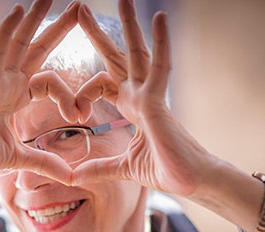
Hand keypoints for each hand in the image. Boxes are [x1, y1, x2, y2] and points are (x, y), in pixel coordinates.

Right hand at [0, 0, 79, 185]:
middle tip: (77, 7)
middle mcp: (8, 83)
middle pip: (36, 49)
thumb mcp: (22, 158)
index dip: (68, 94)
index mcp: (17, 97)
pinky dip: (7, 32)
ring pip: (17, 44)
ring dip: (33, 19)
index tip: (81, 115)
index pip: (49, 81)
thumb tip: (70, 175)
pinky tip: (18, 12)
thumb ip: (46, 162)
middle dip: (57, 29)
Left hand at [72, 0, 216, 196]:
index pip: (102, 84)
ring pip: (137, 53)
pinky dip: (161, 43)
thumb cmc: (165, 170)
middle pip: (116, 59)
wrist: (191, 182)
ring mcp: (150, 97)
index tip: (74, 114)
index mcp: (131, 108)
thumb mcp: (122, 168)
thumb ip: (99, 168)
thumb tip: (73, 177)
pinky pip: (161, 67)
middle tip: (81, 10)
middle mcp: (140, 97)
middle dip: (98, 35)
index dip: (82, 92)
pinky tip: (158, 16)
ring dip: (128, 25)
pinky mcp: (160, 103)